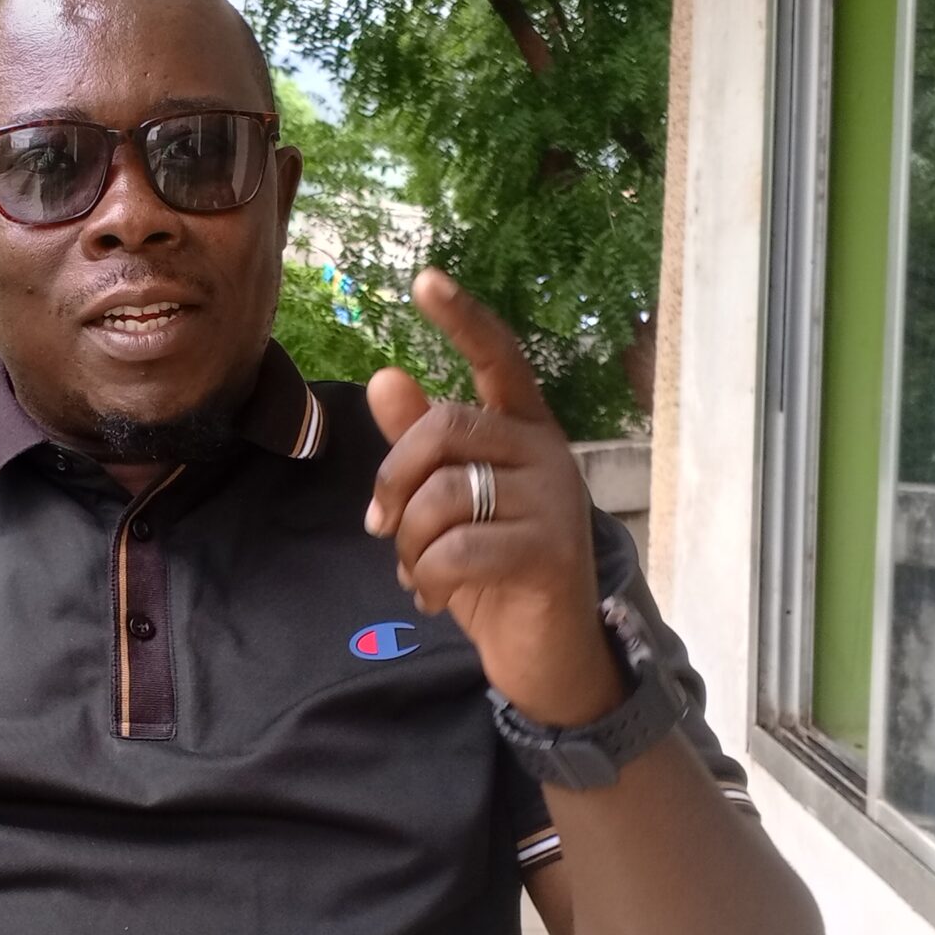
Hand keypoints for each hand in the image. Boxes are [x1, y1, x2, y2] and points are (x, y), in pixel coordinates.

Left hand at [364, 269, 622, 726]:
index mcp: (525, 431)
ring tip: (419, 573)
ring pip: (444, 494)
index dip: (463, 320)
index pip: (499, 359)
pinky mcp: (550, 553)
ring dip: (410, 544)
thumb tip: (385, 376)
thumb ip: (423, 443)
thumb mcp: (452, 504)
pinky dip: (429, 579)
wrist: (547, 655)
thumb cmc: (495, 570)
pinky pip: (457, 548)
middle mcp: (548, 454)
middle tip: (379, 528)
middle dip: (394, 479)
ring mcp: (555, 502)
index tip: (424, 279)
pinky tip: (435, 597)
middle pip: (447, 427)